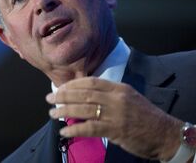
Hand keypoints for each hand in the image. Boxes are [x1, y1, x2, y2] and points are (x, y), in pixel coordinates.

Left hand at [46, 77, 181, 160]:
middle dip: (64, 95)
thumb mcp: (128, 97)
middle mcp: (115, 98)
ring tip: (52, 113)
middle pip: (83, 94)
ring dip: (64, 111)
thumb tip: (84, 97)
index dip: (72, 84)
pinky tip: (64, 131)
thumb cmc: (144, 116)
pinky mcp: (115, 130)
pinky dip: (75, 130)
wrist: (165, 133)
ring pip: (83, 109)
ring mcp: (115, 114)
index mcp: (118, 88)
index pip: (90, 82)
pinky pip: (90, 128)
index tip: (60, 88)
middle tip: (50, 98)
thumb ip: (108, 95)